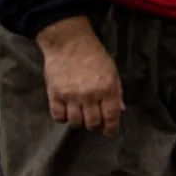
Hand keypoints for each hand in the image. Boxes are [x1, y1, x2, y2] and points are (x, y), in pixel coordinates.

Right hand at [36, 17, 124, 136]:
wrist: (70, 43)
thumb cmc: (95, 56)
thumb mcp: (112, 72)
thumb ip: (116, 92)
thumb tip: (120, 110)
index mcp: (107, 89)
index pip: (111, 117)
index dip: (111, 129)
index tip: (109, 133)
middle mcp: (90, 95)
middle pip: (92, 123)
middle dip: (94, 125)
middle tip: (94, 121)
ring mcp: (71, 96)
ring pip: (75, 122)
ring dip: (78, 122)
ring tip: (80, 115)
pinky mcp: (54, 94)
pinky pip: (58, 116)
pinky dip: (62, 118)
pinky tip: (66, 112)